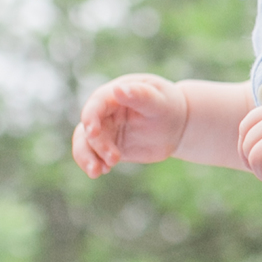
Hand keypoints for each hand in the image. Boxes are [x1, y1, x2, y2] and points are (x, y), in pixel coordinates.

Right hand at [72, 73, 187, 176]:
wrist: (176, 126)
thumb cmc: (168, 106)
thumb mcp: (159, 100)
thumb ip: (140, 95)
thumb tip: (118, 89)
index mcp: (115, 94)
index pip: (97, 103)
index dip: (91, 117)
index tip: (93, 133)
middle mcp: (105, 112)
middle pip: (88, 127)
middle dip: (95, 145)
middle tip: (113, 160)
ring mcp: (106, 130)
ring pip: (85, 144)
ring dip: (87, 158)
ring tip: (97, 172)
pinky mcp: (108, 147)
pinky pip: (95, 156)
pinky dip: (95, 164)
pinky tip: (104, 170)